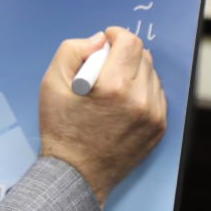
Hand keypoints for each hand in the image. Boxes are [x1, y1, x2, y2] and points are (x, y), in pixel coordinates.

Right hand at [38, 27, 165, 204]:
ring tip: (112, 88)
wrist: (76, 174)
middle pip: (143, 56)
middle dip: (123, 54)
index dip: (115, 35)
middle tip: (103, 69)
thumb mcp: (52, 83)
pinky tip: (122, 102)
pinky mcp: (159, 128)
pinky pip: (157, 94)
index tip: (104, 43)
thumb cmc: (61, 129)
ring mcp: (153, 115)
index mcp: (115, 86)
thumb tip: (100, 40)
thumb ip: (73, 50)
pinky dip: (142, 91)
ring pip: (152, 74)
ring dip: (134, 72)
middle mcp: (140, 99)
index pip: (130, 42)